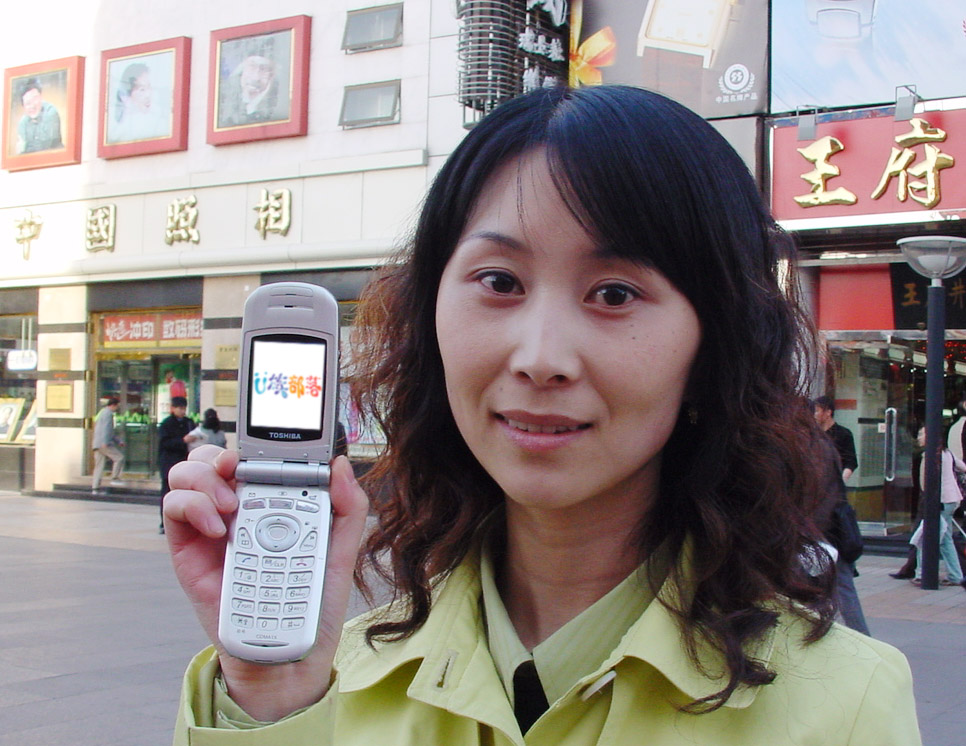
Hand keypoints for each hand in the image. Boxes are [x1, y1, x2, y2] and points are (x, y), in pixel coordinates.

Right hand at [163, 447, 369, 719]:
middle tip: (240, 470)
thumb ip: (347, 507)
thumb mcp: (340, 551)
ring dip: (205, 478)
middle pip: (215, 456)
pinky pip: (174, 508)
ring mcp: (210, 524)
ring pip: (188, 473)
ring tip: (230, 505)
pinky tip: (216, 527)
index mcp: (274, 500)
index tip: (265, 443)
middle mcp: (238, 506)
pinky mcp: (187, 547)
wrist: (287, 653)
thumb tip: (340, 465)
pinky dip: (191, 505)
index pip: (256, 457)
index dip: (254, 442)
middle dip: (223, 452)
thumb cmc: (313, 601)